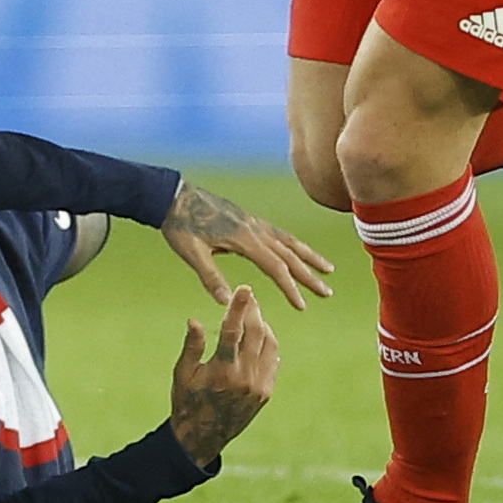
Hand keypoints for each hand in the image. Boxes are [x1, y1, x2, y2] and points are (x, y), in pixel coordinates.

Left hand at [161, 178, 334, 309]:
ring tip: (328, 270)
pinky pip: (278, 233)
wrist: (173, 197)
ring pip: (289, 241)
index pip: (274, 267)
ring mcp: (253, 222)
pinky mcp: (249, 219)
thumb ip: (210, 277)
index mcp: (243, 239)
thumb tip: (227, 302)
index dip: (290, 288)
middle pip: (289, 255)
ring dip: (309, 256)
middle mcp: (254, 228)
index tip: (302, 305)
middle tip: (328, 292)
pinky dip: (294, 244)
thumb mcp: (191, 253)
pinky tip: (299, 250)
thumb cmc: (180, 226)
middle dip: (309, 275)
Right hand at [169, 286, 277, 468]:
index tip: (244, 288)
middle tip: (248, 296)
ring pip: (269, 344)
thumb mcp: (182, 374)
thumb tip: (193, 319)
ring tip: (254, 313)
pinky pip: (273, 361)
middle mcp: (244, 378)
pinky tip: (261, 335)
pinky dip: (269, 344)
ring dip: (263, 325)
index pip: (233, 331)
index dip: (239, 307)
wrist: (203, 437)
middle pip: (255, 333)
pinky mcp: (266, 393)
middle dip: (253, 310)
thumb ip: (192, 346)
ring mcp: (258, 386)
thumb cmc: (187, 401)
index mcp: (222, 371)